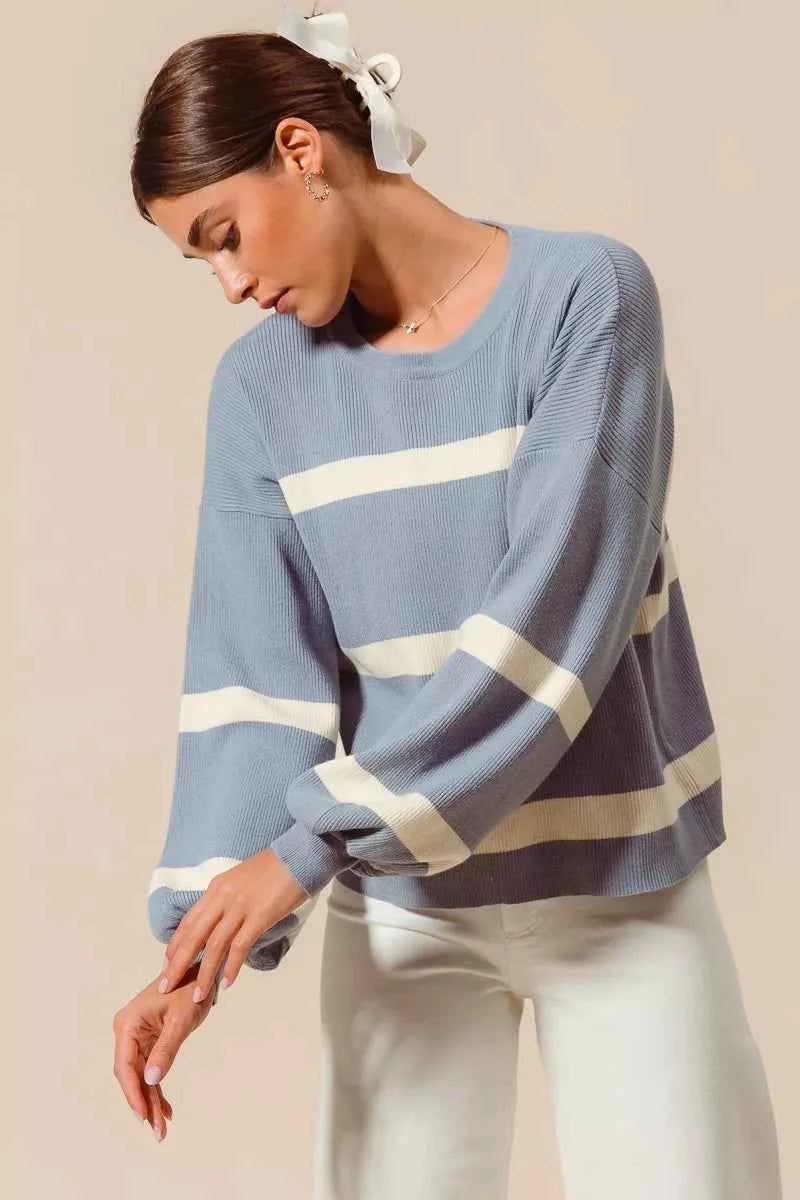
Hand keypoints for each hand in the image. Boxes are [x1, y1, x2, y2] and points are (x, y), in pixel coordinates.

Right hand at [112, 964, 213, 1140]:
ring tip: (162, 1129)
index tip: (142, 1117)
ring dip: (152, 1101)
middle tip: (157, 1132)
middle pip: (132, 1075)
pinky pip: (151, 1069)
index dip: (132, 1094)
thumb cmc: (191, 988)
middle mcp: (128, 1032)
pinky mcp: (149, 1041)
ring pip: (141, 1077)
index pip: (125, 1066)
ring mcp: (137, 1037)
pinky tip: (166, 1110)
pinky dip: (158, 1089)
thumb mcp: (181, 1020)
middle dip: (144, 1104)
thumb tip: (151, 1080)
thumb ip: (166, 1049)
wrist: (200, 969)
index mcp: (128, 1024)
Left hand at [157, 848, 309, 1003]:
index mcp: (216, 888)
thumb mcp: (241, 880)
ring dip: (204, 973)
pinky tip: (227, 983)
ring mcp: (240, 906)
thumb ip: (227, 899)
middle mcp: (223, 897)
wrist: (299, 855)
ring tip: (197, 996)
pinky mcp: (260, 916)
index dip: (176, 945)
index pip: (189, 921)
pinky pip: (240, 946)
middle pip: (194, 935)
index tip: (167, 965)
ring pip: (215, 945)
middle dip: (178, 964)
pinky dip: (231, 966)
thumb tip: (219, 922)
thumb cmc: (274, 868)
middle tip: (167, 986)